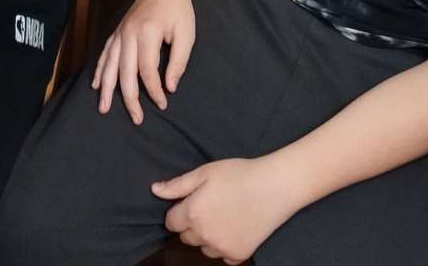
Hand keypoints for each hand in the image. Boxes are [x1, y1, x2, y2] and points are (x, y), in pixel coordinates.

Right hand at [91, 0, 194, 123]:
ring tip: (104, 108)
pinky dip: (99, 70)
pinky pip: (105, 53)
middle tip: (136, 119)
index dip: (154, 91)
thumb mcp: (187, 34)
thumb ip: (179, 62)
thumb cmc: (179, 9)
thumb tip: (170, 87)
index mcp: (147, 34)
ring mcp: (120, 32)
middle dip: (130, 98)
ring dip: (106, 88)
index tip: (163, 104)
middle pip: (125, 72)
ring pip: (109, 65)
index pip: (147, 71)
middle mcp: (128, 34)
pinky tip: (96, 84)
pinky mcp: (118, 31)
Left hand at [152, 157, 298, 263]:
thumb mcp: (205, 172)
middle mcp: (205, 234)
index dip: (178, 211)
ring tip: (224, 214)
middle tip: (210, 206)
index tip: (191, 202)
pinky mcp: (238, 255)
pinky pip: (222, 256)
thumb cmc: (239, 174)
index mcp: (193, 212)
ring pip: (203, 248)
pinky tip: (235, 226)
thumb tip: (154, 190)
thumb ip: (177, 185)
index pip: (171, 222)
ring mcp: (222, 248)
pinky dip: (225, 245)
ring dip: (207, 236)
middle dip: (192, 223)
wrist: (273, 187)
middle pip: (186, 237)